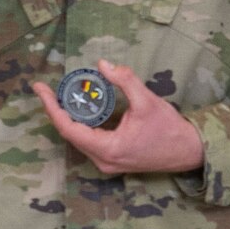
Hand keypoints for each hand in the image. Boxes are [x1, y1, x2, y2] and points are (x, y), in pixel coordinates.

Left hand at [32, 59, 203, 175]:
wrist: (188, 151)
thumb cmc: (169, 129)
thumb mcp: (147, 101)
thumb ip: (125, 81)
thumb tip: (103, 64)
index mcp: (108, 149)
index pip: (69, 129)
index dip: (52, 107)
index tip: (41, 89)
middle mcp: (103, 161)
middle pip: (69, 134)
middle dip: (56, 110)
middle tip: (46, 89)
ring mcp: (106, 164)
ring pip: (77, 139)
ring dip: (67, 117)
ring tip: (57, 96)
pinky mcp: (111, 161)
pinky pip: (87, 142)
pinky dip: (80, 125)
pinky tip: (77, 109)